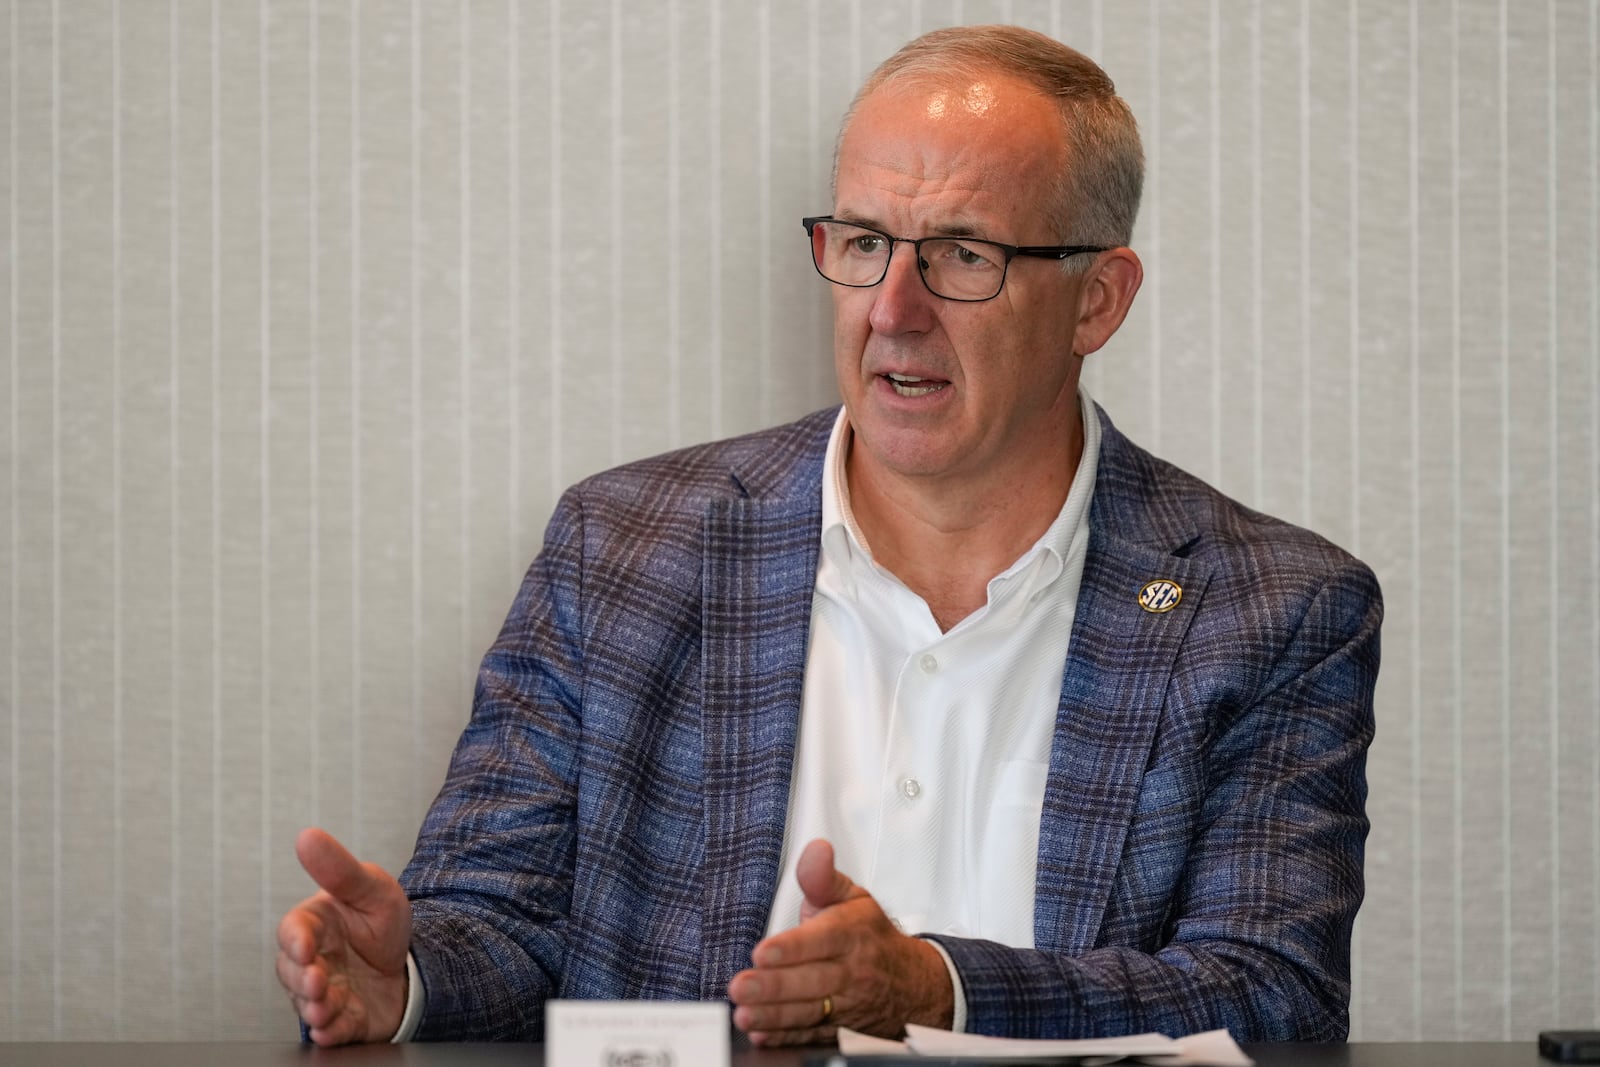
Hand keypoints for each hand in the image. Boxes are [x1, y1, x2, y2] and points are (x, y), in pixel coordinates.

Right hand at [275, 827, 412, 1045]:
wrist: (410, 962)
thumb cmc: (380, 921)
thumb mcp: (372, 889)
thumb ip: (340, 870)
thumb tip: (307, 836)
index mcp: (315, 926)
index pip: (293, 931)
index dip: (295, 939)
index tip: (304, 945)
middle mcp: (313, 962)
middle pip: (293, 972)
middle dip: (302, 979)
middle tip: (317, 981)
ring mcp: (326, 993)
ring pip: (307, 1004)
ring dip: (313, 1008)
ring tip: (323, 1008)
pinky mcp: (344, 1020)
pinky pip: (330, 1030)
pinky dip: (328, 1032)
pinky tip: (329, 1031)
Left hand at [727, 839, 953, 1045]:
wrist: (912, 984)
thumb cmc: (872, 937)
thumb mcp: (853, 898)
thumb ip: (823, 877)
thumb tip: (816, 849)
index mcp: (852, 934)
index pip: (823, 940)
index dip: (793, 947)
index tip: (763, 951)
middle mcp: (851, 971)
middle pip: (812, 981)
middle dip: (775, 986)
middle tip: (741, 986)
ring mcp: (847, 1005)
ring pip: (810, 1013)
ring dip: (774, 1016)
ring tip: (744, 1015)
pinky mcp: (840, 1031)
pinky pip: (812, 1036)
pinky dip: (787, 1038)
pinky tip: (762, 1035)